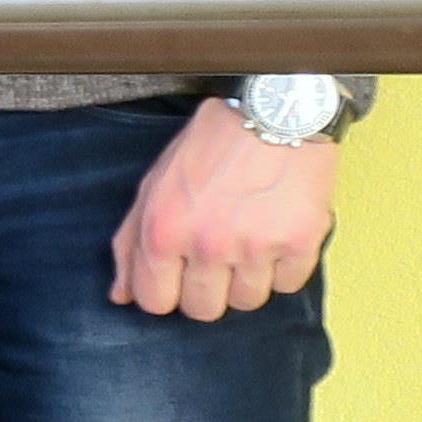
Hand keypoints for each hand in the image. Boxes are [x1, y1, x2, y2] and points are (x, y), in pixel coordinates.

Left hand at [111, 99, 339, 320]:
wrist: (277, 111)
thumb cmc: (211, 145)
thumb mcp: (155, 184)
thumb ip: (131, 242)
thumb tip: (121, 295)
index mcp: (164, 231)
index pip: (155, 302)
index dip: (165, 292)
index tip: (177, 277)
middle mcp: (207, 244)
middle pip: (203, 310)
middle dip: (206, 289)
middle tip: (216, 258)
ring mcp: (255, 246)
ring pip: (247, 302)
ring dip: (246, 279)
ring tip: (248, 241)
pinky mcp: (300, 243)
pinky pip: (287, 285)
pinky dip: (283, 267)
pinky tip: (276, 235)